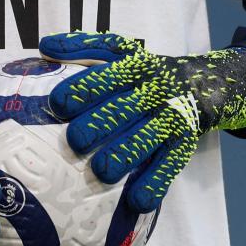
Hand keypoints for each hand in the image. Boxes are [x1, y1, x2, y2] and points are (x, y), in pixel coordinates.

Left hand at [41, 32, 245, 212]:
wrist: (200, 83)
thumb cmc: (143, 71)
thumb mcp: (119, 51)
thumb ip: (83, 47)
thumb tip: (45, 45)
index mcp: (133, 67)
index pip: (105, 76)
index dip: (81, 90)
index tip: (57, 104)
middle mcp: (153, 91)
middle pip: (122, 109)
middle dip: (97, 125)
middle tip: (76, 140)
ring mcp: (170, 118)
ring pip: (146, 139)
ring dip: (123, 156)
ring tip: (102, 171)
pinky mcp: (184, 144)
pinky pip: (169, 165)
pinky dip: (155, 183)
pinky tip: (137, 201)